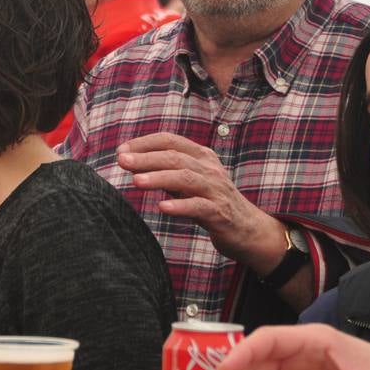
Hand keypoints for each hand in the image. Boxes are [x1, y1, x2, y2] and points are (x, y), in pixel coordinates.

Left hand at [117, 132, 284, 265]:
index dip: (145, 143)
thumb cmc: (212, 202)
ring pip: (186, 178)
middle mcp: (210, 169)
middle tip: (122, 161)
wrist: (247, 229)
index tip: (122, 150)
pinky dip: (180, 206)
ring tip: (136, 181)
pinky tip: (162, 207)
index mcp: (201, 156)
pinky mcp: (220, 213)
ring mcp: (216, 190)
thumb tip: (134, 164)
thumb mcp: (190, 182)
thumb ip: (168, 171)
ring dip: (159, 178)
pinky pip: (199, 207)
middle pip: (175, 157)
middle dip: (146, 158)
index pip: (171, 141)